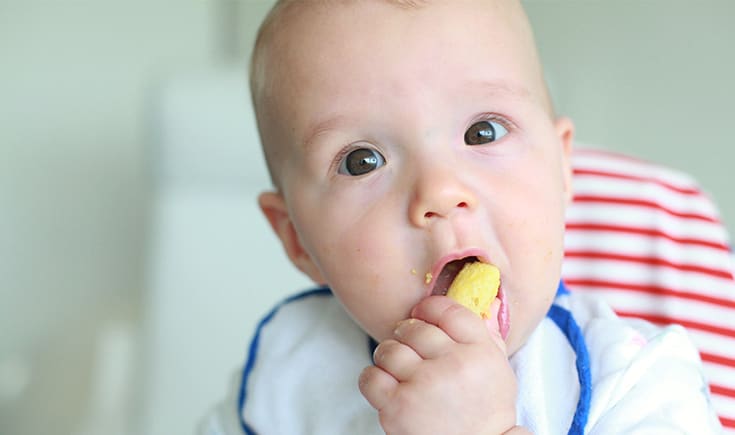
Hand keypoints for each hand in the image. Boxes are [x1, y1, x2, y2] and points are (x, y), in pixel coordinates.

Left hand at [359, 296, 519, 434]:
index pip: (448, 310)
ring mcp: (423, 384)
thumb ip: (487, 336)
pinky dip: (373, 379)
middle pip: (413, 328)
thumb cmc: (486, 413)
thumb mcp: (500, 371)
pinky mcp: (398, 406)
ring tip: (400, 371)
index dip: (429, 309)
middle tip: (411, 351)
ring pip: (389, 349)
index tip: (422, 315)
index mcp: (480, 351)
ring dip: (389, 358)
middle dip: (406, 336)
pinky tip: (387, 386)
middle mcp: (453, 364)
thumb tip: (483, 302)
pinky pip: (370, 376)